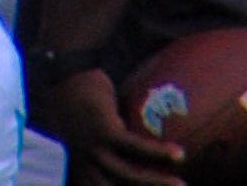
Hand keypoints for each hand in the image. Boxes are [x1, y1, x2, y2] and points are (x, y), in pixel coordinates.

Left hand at [31, 67, 184, 185]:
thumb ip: (104, 147)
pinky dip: (158, 152)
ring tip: (181, 185)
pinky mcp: (104, 129)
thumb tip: (133, 146)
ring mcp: (93, 146)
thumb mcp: (85, 131)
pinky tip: (179, 154)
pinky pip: (135, 146)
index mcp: (79, 165)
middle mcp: (84, 161)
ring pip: (127, 174)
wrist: (65, 72)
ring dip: (157, 182)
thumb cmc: (76, 100)